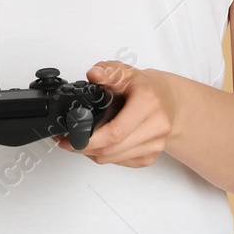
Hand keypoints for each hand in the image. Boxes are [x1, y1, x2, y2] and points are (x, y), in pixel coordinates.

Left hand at [56, 61, 181, 167]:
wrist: (167, 101)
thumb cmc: (144, 87)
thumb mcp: (124, 71)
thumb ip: (107, 71)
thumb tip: (94, 75)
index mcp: (148, 103)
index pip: (116, 131)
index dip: (89, 138)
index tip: (71, 136)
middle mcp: (156, 126)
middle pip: (113, 149)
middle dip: (84, 147)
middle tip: (66, 141)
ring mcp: (155, 144)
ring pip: (114, 158)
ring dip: (92, 153)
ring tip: (78, 141)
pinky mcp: (151, 156)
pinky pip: (121, 162)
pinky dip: (105, 156)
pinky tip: (97, 145)